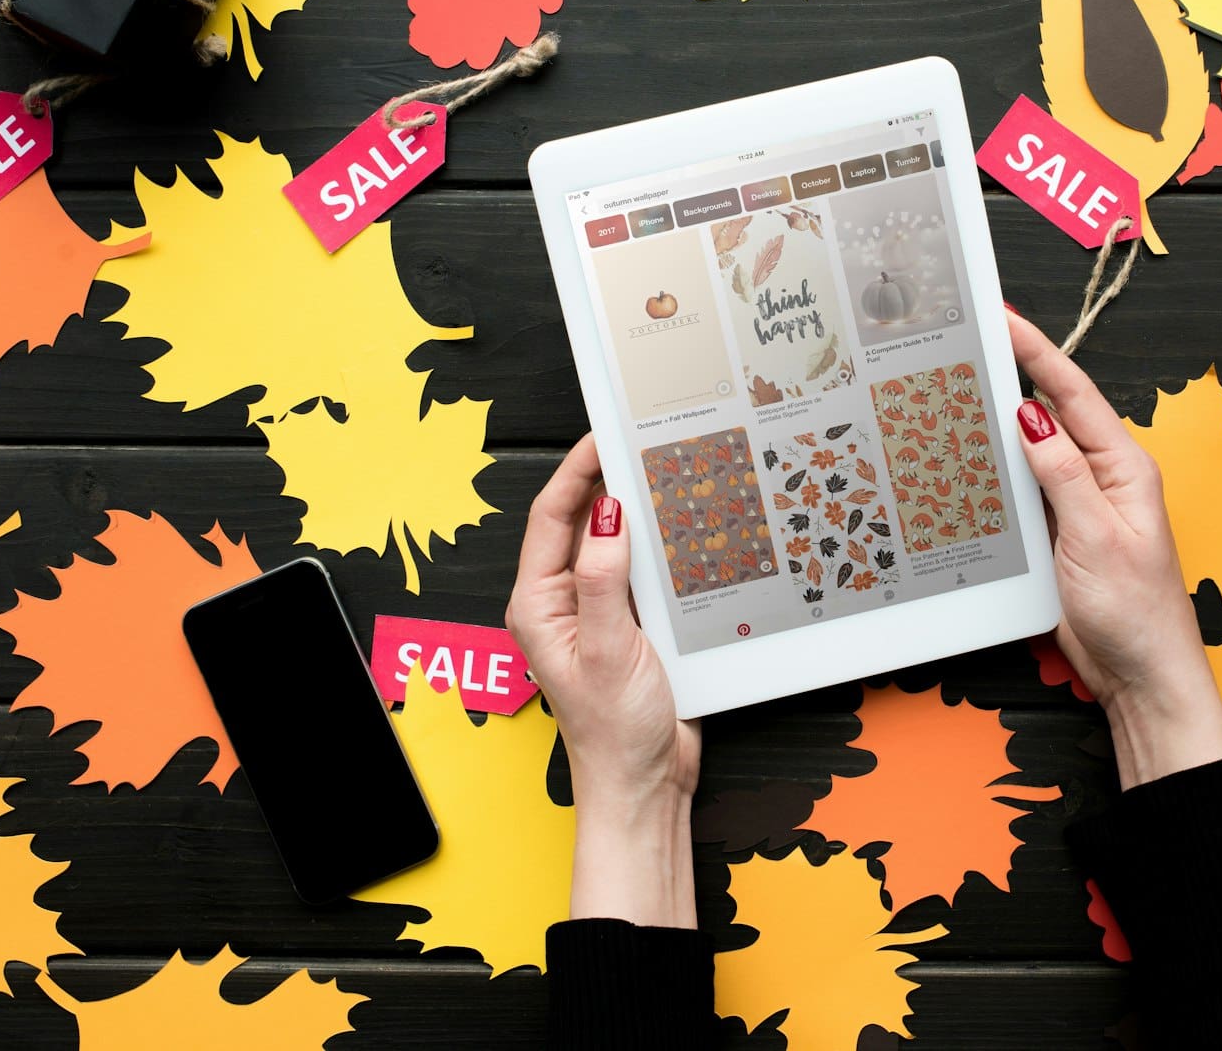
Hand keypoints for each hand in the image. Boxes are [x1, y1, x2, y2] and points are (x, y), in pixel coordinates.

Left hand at [507, 434, 699, 927]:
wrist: (646, 785)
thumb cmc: (614, 733)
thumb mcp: (607, 649)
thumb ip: (603, 579)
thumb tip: (605, 514)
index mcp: (537, 605)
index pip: (551, 518)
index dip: (575, 471)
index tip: (602, 435)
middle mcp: (562, 604)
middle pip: (581, 523)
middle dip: (607, 480)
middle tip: (640, 443)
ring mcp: (598, 614)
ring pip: (614, 544)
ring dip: (637, 512)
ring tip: (664, 475)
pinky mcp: (631, 626)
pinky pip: (641, 572)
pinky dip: (659, 547)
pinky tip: (683, 531)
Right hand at [1007, 310, 1221, 789]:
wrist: (1140, 678)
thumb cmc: (1136, 612)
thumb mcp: (1098, 536)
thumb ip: (1064, 474)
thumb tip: (1032, 414)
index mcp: (1123, 467)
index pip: (1074, 393)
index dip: (1038, 352)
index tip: (1004, 316)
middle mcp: (1100, 478)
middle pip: (1050, 412)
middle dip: (1011, 373)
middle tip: (965, 341)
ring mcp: (1075, 507)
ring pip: (1029, 450)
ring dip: (996, 422)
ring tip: (952, 388)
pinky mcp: (1055, 536)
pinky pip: (1020, 490)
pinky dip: (993, 470)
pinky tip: (964, 457)